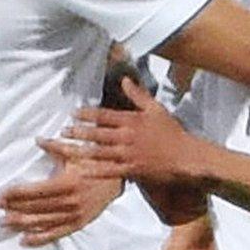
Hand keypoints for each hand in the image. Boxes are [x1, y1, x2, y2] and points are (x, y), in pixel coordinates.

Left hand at [0, 139, 121, 244]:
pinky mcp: (77, 224)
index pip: (34, 191)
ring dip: (20, 223)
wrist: (117, 182)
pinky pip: (55, 234)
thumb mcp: (77, 153)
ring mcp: (73, 216)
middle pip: (34, 207)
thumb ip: (56, 147)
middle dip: (12, 207)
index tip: (0, 194)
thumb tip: (38, 140)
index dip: (15, 193)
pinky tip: (24, 240)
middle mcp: (69, 202)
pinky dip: (39, 238)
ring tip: (4, 223)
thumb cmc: (95, 165)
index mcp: (67, 184)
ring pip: (41, 222)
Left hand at [68, 76, 210, 184]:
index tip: (73, 114)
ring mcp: (129, 154)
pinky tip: (81, 170)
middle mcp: (128, 136)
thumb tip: (124, 79)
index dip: (86, 114)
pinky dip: (94, 170)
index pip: (104, 115)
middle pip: (97, 133)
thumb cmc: (172, 132)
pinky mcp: (132, 170)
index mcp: (132, 120)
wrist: (187, 157)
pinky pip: (109, 171)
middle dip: (78, 132)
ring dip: (81, 150)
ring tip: (65, 148)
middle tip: (62, 131)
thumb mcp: (156, 109)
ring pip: (99, 152)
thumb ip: (138, 95)